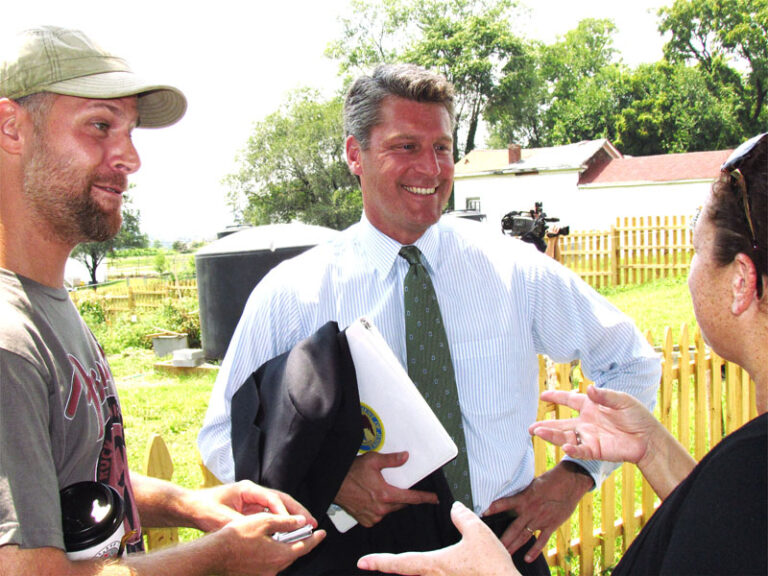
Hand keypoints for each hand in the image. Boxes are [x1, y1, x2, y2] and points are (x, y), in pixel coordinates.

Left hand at [187, 481, 317, 532]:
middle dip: (298, 510)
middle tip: (312, 522)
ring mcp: (253, 501)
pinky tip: (290, 532)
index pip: (272, 498)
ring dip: (293, 516)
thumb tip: (254, 533)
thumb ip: (239, 524)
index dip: (285, 511)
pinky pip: (272, 515)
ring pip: (279, 507)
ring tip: (307, 526)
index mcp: (248, 489)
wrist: (190, 507)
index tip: (295, 523)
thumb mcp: (220, 518)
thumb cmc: (203, 508)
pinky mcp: (251, 510)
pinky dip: (282, 522)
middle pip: (282, 499)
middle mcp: (253, 492)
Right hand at [215, 512, 324, 575]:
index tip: (322, 533)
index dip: (315, 538)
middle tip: (305, 532)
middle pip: (294, 554)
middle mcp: (274, 568)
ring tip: (285, 536)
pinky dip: (273, 554)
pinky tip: (267, 545)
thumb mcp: (264, 522)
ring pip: (282, 559)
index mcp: (279, 555)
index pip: (305, 547)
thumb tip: (301, 522)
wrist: (214, 554)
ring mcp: (264, 574)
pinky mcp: (255, 575)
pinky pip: (270, 564)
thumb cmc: (237, 536)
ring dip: (286, 548)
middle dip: (301, 543)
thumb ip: (286, 522)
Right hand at [334, 451, 438, 526]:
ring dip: (389, 502)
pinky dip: (379, 508)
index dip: (425, 498)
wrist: (333, 483)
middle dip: (403, 496)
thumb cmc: (351, 471)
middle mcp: (381, 509)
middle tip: (395, 486)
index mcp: (386, 494)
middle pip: (401, 504)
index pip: (412, 498)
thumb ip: (392, 460)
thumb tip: (406, 457)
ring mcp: (373, 517)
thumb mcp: (373, 460)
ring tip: (378, 490)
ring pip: (390, 510)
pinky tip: (371, 499)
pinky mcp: (366, 521)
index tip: (435, 499)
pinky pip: (379, 516)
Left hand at [358, 501, 518, 575]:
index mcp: (435, 564)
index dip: (380, 561)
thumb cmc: (492, 566)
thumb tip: (455, 508)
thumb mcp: (477, 532)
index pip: (401, 563)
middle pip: (406, 572)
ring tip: (397, 564)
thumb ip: (462, 516)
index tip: (364, 561)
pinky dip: (427, 573)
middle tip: (372, 563)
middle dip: (389, 566)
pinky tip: (429, 569)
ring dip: (409, 570)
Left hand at [484, 462, 591, 562]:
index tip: (482, 513)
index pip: (504, 504)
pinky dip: (534, 550)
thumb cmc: (550, 480)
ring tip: (505, 554)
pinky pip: (541, 541)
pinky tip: (527, 558)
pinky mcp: (551, 525)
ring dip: (514, 546)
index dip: (493, 508)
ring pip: (523, 536)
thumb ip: (523, 492)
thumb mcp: (532, 483)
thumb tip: (512, 490)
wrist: (569, 482)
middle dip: (502, 538)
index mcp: (523, 498)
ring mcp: (540, 519)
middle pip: (512, 528)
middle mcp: (529, 511)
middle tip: (492, 547)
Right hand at [529, 385, 660, 463]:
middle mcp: (586, 422)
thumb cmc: (636, 416)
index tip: (543, 396)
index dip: (556, 397)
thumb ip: (605, 395)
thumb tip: (590, 388)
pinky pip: (580, 450)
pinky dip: (572, 449)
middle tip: (531, 427)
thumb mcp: (622, 400)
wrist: (648, 438)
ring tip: (538, 433)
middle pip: (561, 424)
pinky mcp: (596, 450)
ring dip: (551, 436)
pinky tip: (564, 446)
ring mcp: (589, 437)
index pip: (569, 400)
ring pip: (565, 437)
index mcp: (590, 407)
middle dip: (545, 425)